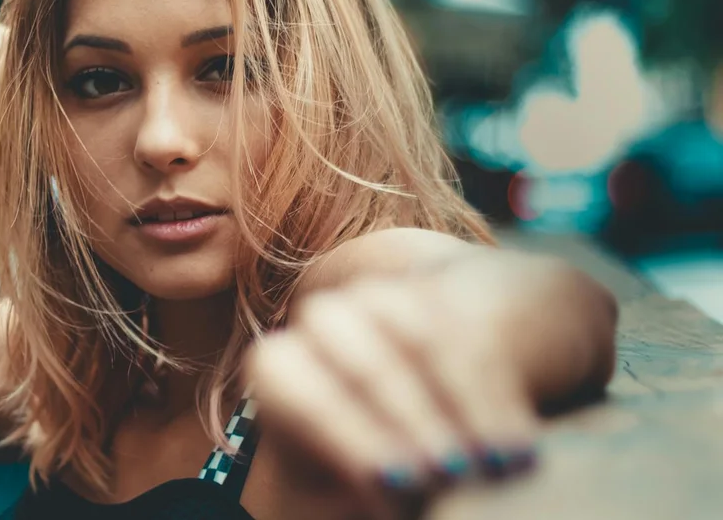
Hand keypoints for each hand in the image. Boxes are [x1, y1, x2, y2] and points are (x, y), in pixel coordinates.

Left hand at [246, 278, 538, 511]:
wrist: (400, 404)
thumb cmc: (359, 463)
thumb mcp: (342, 481)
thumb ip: (355, 484)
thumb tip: (380, 499)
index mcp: (282, 371)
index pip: (300, 392)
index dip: (346, 436)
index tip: (394, 484)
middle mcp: (324, 325)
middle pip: (361, 363)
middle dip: (409, 421)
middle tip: (449, 476)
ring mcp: (383, 302)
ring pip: (419, 338)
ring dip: (460, 404)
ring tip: (494, 466)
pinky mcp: (441, 301)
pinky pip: (471, 339)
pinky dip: (494, 398)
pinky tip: (517, 448)